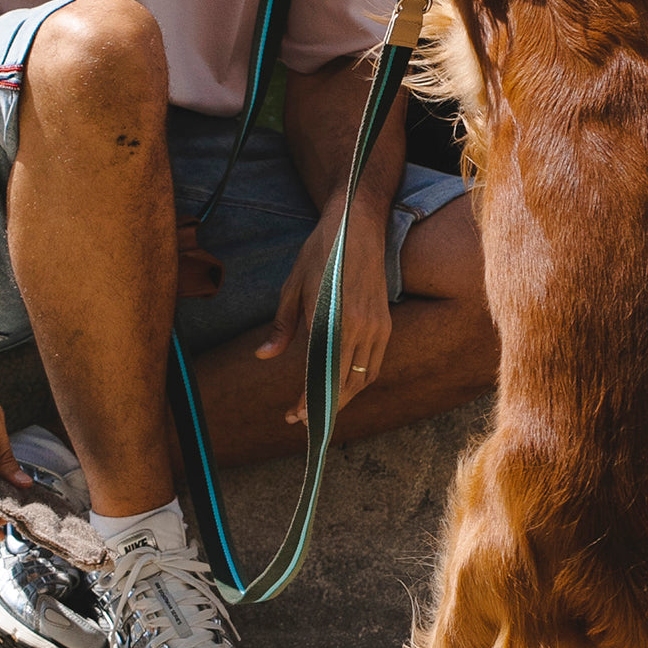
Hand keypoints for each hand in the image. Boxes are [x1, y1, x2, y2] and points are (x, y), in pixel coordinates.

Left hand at [256, 201, 392, 425]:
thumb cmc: (320, 253)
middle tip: (302, 420)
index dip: (308, 400)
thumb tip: (263, 356)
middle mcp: (360, 328)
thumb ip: (282, 327)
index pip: (321, 375)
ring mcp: (377, 327)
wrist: (358, 227)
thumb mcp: (293, 287)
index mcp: (334, 320)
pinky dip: (359, 381)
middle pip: (344, 384)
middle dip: (324, 407)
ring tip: (321, 408)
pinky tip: (343, 385)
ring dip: (343, 398)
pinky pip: (374, 364)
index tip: (293, 415)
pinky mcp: (385, 324)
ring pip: (362, 378)